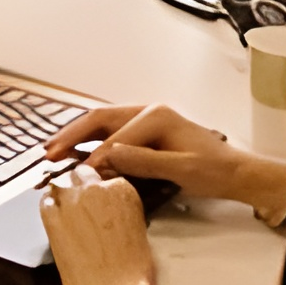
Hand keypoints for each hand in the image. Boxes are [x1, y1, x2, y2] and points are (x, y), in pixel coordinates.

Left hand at [39, 164, 155, 284]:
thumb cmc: (130, 267)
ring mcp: (69, 200)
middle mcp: (93, 188)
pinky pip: (45, 201)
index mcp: (122, 189)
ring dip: (65, 194)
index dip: (102, 188)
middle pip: (82, 173)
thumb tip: (108, 205)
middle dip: (82, 185)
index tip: (101, 198)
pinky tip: (57, 219)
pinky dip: (50, 208)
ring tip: (70, 212)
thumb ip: (120, 206)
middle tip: (85, 203)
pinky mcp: (49, 215)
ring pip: (61, 183)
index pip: (107, 176)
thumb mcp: (136, 227)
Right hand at [46, 104, 285, 212]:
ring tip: (53, 148)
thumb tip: (108, 156)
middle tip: (49, 151)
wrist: (236, 172)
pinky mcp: (144, 130)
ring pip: (101, 122)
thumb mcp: (181, 168)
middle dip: (72, 134)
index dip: (96, 155)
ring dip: (76, 134)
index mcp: (156, 115)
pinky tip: (76, 149)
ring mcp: (144, 118)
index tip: (81, 173)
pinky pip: (110, 130)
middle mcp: (147, 110)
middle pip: (100, 118)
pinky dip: (90, 139)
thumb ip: (144, 161)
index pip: (115, 136)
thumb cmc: (214, 170)